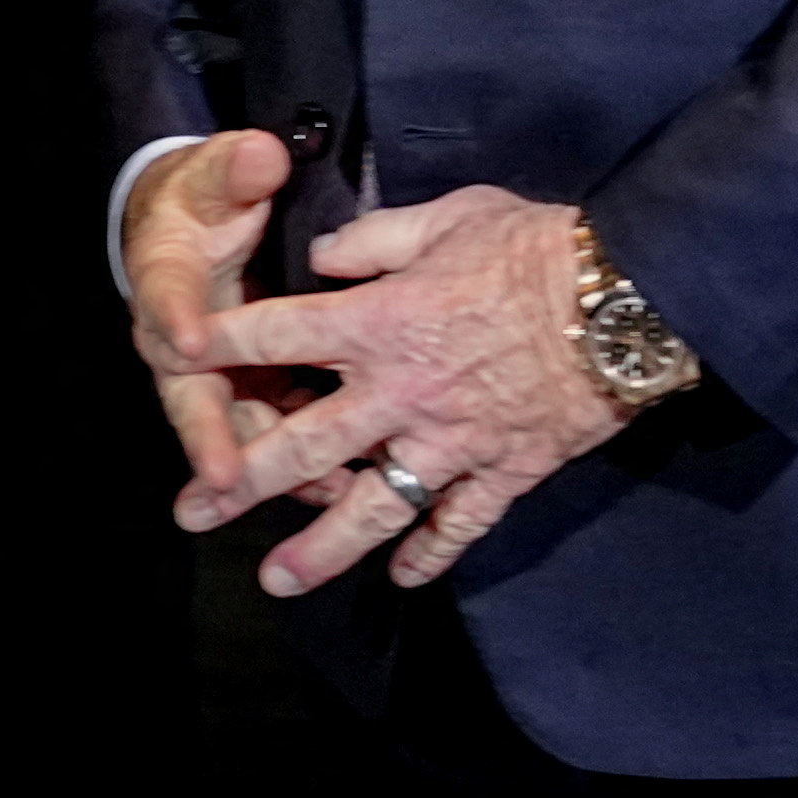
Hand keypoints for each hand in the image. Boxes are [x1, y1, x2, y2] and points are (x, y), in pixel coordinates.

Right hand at [122, 126, 298, 492]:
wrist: (198, 229)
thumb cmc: (205, 201)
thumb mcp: (216, 173)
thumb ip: (236, 168)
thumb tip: (258, 158)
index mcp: (166, 276)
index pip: (165, 294)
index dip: (176, 318)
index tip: (191, 339)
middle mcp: (181, 341)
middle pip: (190, 394)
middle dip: (209, 437)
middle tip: (227, 475)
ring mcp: (215, 376)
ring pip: (233, 429)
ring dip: (264, 466)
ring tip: (307, 491)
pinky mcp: (249, 393)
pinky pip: (272, 433)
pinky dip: (302, 463)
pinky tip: (340, 485)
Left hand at [187, 187, 628, 596]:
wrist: (624, 302)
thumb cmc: (535, 246)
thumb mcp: (449, 216)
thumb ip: (375, 240)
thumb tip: (324, 257)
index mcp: (381, 322)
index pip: (280, 333)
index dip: (221, 342)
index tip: (173, 355)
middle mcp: (402, 393)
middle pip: (305, 449)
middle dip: (242, 485)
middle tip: (193, 514)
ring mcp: (451, 443)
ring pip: (373, 509)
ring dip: (322, 550)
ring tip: (276, 582)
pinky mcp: (502, 473)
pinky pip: (458, 525)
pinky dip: (431, 554)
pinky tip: (405, 576)